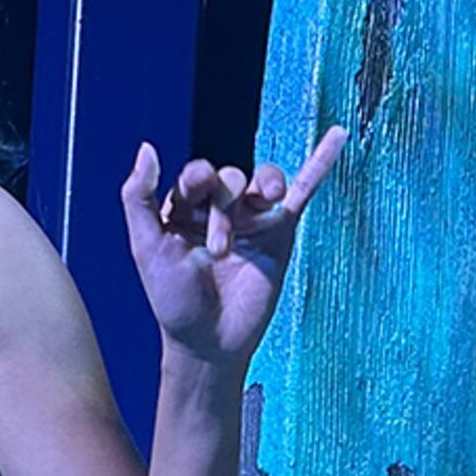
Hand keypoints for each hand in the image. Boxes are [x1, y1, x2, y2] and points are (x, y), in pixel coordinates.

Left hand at [120, 125, 348, 368]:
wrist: (208, 341)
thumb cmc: (173, 298)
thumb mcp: (145, 245)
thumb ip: (138, 196)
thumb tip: (147, 147)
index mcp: (186, 207)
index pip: (197, 174)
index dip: (197, 183)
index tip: (193, 209)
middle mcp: (220, 209)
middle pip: (229, 178)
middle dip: (224, 209)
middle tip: (219, 251)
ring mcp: (252, 219)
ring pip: (262, 180)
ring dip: (264, 185)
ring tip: (266, 200)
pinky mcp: (280, 232)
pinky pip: (303, 191)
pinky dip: (319, 164)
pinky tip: (336, 135)